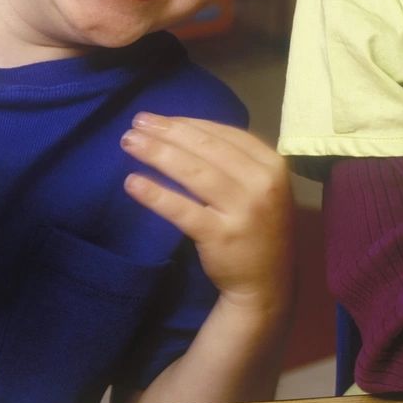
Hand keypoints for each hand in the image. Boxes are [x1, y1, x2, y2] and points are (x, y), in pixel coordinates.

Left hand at [121, 114, 294, 317]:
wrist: (267, 283)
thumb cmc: (258, 227)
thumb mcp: (261, 186)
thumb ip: (234, 159)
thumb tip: (182, 128)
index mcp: (272, 165)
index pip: (224, 134)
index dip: (187, 123)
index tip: (158, 119)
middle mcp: (261, 184)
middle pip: (206, 148)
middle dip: (167, 132)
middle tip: (136, 122)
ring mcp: (242, 210)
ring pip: (192, 173)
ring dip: (157, 153)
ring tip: (129, 142)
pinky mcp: (220, 236)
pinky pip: (182, 209)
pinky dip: (155, 194)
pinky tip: (133, 182)